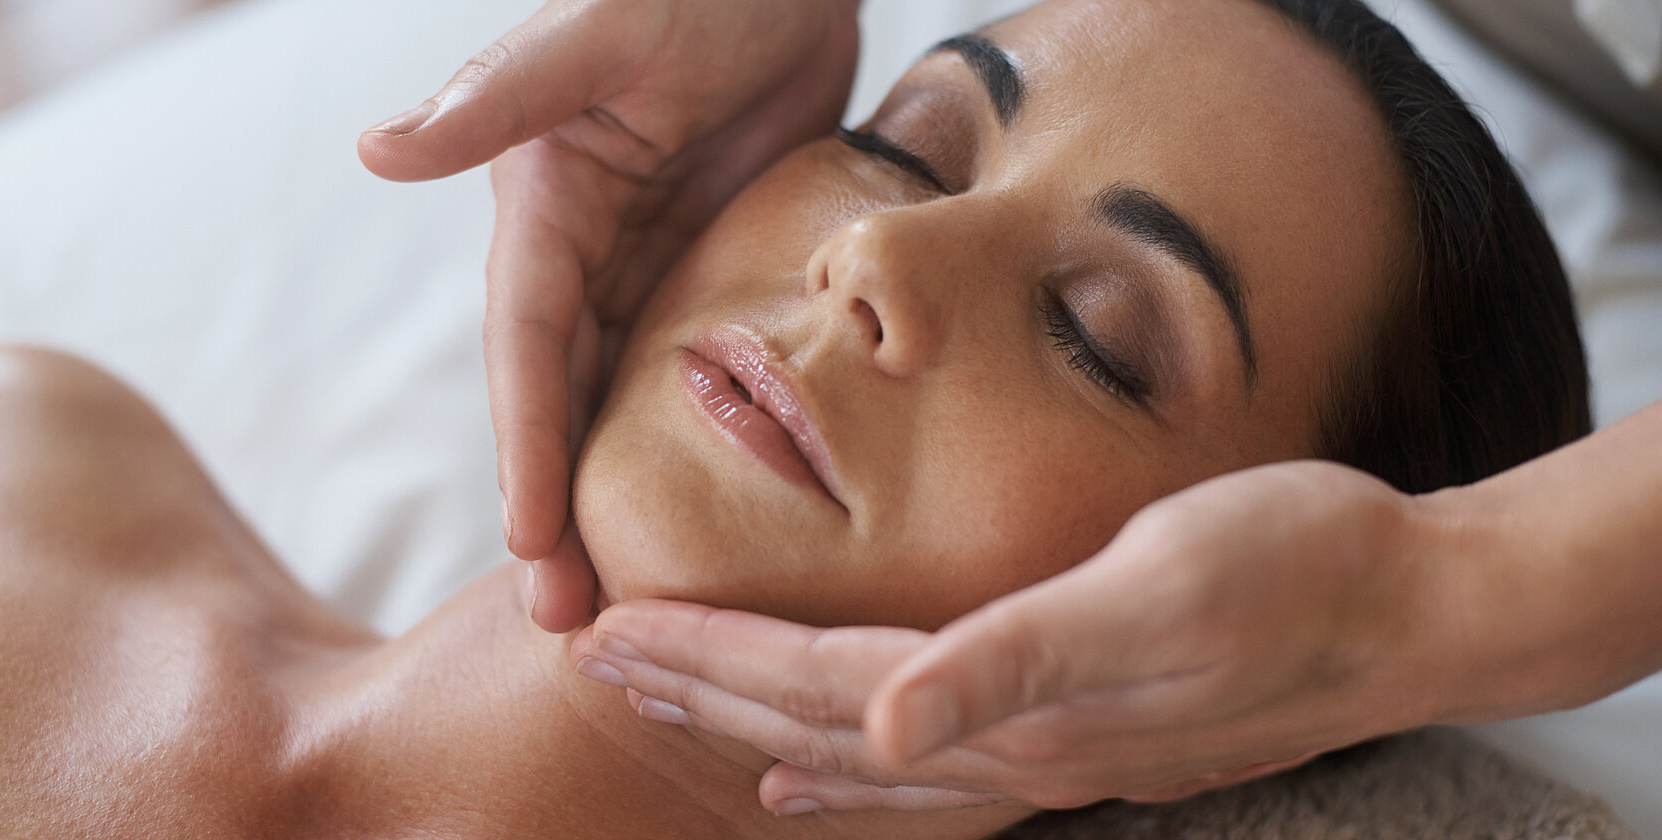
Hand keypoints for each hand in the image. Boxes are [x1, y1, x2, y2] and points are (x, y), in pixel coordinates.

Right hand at [359, 0, 862, 631]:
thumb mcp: (602, 29)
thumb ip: (503, 94)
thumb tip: (377, 148)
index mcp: (545, 206)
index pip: (527, 347)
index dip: (528, 447)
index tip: (535, 544)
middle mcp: (580, 249)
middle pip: (560, 401)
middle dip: (559, 511)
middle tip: (574, 625)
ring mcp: (643, 265)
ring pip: (616, 405)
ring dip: (612, 501)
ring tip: (625, 604)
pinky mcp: (704, 269)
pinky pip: (684, 374)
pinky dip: (675, 450)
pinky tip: (691, 520)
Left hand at [572, 460, 1458, 811]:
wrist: (1411, 605)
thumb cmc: (1291, 568)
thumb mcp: (1154, 589)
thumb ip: (1013, 661)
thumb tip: (879, 728)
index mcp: (1008, 703)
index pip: (815, 684)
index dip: (709, 659)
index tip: (609, 633)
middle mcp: (1011, 748)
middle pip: (815, 726)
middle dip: (701, 695)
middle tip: (594, 665)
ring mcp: (1046, 755)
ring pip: (858, 755)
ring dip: (755, 729)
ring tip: (669, 713)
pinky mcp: (1081, 738)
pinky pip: (926, 774)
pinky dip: (852, 775)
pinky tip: (814, 772)